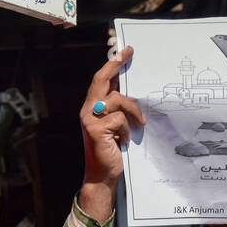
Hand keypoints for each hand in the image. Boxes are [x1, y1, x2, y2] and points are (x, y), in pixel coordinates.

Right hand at [79, 46, 144, 221]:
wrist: (102, 176)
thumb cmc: (112, 150)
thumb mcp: (116, 125)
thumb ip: (119, 109)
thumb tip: (135, 91)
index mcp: (92, 107)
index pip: (100, 80)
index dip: (111, 64)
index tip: (124, 50)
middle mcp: (87, 110)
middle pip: (101, 80)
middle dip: (115, 65)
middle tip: (128, 54)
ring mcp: (90, 119)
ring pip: (117, 100)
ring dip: (133, 111)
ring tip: (139, 125)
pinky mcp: (96, 130)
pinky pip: (119, 119)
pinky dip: (127, 130)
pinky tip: (124, 141)